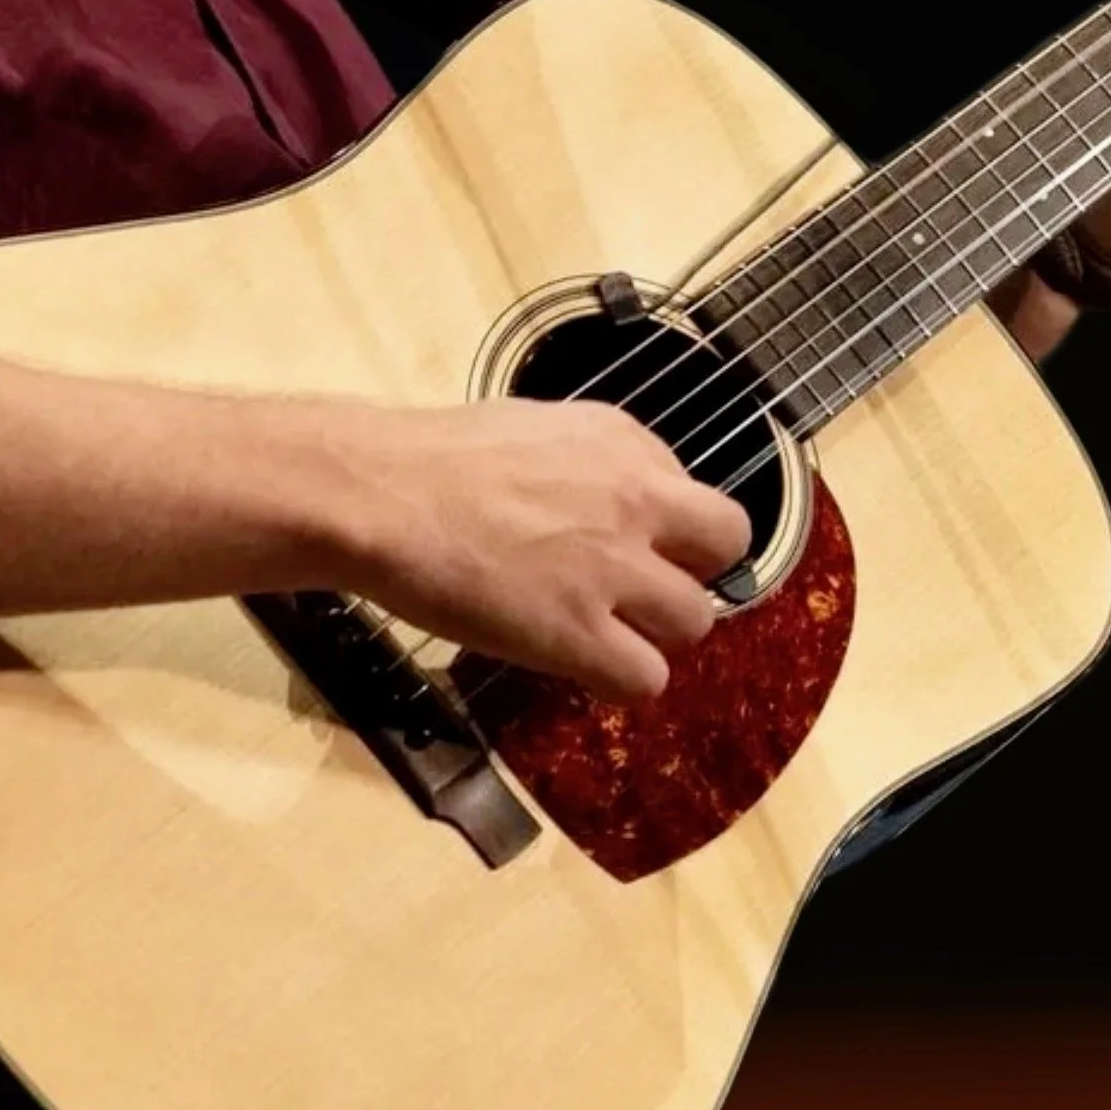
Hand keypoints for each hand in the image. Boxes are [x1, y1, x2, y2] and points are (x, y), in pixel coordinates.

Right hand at [332, 398, 751, 703]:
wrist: (382, 493)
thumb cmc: (433, 457)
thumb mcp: (536, 429)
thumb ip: (591, 465)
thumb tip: (611, 502)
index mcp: (622, 440)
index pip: (694, 489)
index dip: (674, 527)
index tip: (638, 545)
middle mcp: (635, 498)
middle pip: (728, 546)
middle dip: (693, 571)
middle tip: (640, 592)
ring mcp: (613, 568)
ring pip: (694, 620)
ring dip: (653, 632)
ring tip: (600, 633)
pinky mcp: (580, 633)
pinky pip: (647, 679)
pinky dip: (619, 681)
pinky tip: (580, 666)